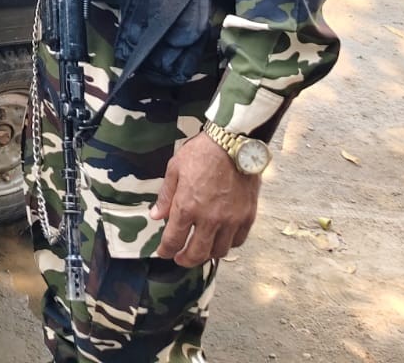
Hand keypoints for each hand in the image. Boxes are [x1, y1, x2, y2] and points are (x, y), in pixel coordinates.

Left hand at [150, 132, 262, 267]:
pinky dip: (228, 244)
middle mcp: (209, 219)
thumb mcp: (175, 170)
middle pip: (197, 253)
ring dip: (208, 254)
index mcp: (187, 207)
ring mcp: (231, 220)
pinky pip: (238, 241)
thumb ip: (166, 196)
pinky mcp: (247, 217)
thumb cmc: (201, 153)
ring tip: (201, 249)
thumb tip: (156, 216)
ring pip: (219, 251)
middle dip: (185, 260)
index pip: (174, 240)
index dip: (166, 250)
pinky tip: (221, 239)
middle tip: (180, 258)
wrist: (234, 143)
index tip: (163, 252)